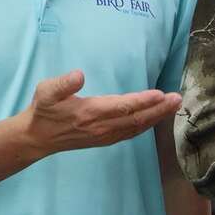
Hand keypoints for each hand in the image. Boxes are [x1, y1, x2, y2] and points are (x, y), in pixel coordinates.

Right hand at [19, 70, 181, 159]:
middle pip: (136, 119)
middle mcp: (101, 127)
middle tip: (177, 98)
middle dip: (159, 109)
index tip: (160, 94)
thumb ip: (63, 84)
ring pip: (137, 127)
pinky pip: (131, 133)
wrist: (37, 138)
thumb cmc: (43, 110)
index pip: (122, 107)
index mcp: (90, 113)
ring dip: (157, 117)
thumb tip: (79, 75)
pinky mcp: (106, 139)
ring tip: (174, 105)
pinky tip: (157, 118)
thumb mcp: (46, 91)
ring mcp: (105, 136)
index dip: (142, 101)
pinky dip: (147, 125)